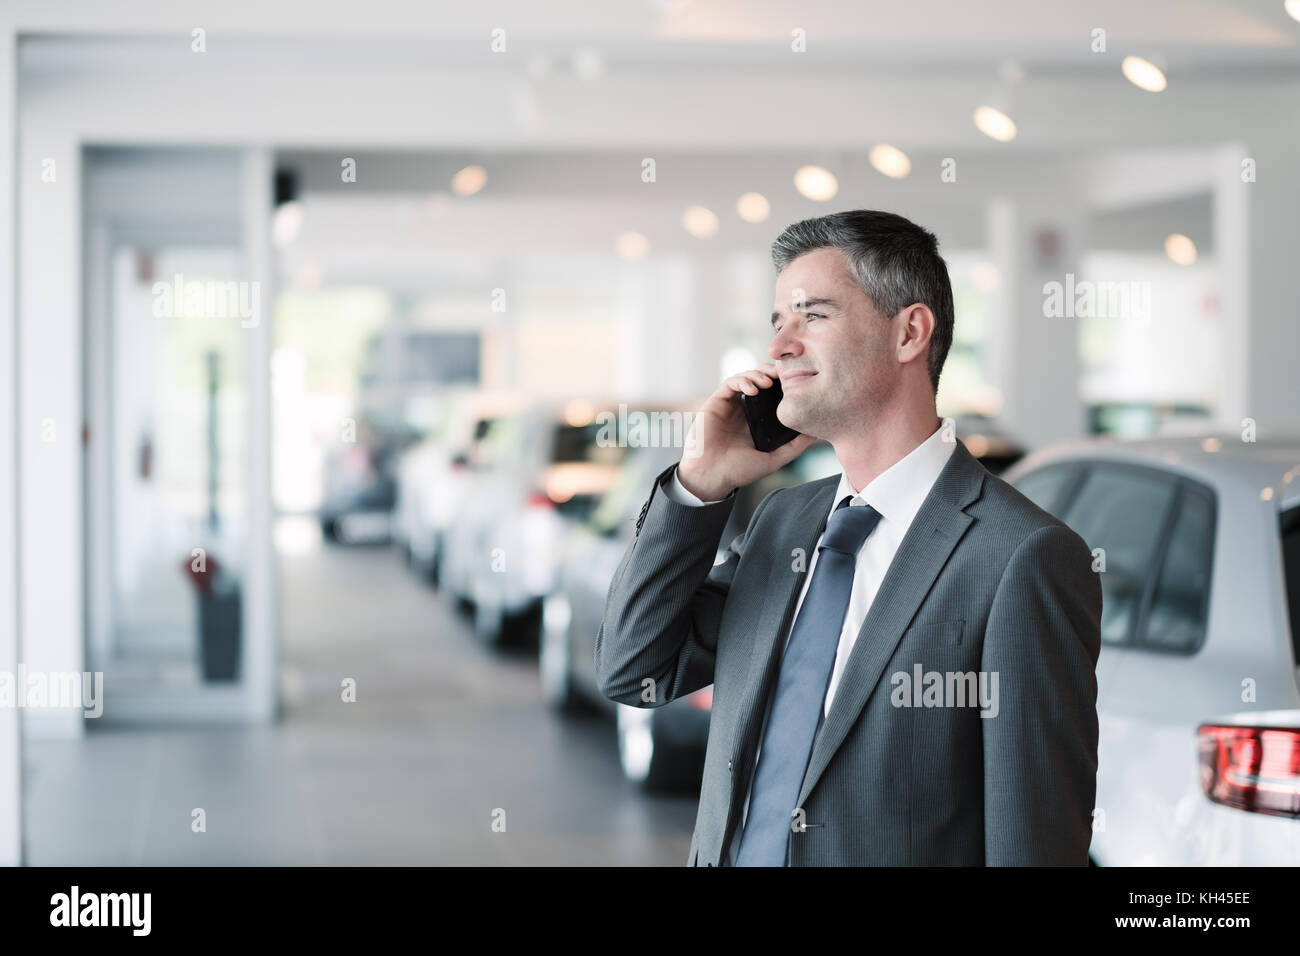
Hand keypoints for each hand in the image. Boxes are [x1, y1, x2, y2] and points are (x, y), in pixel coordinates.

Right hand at [677, 363, 818, 500]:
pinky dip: (742, 381)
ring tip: (769, 381)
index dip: (783, 384)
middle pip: (760, 380)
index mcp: (757, 420)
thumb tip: (815, 434)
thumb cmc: (738, 471)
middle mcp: (744, 409)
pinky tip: (753, 388)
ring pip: (745, 377)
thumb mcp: (773, 460)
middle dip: (772, 373)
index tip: (796, 382)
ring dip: (758, 374)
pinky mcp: (716, 402)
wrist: (712, 476)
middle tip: (784, 374)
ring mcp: (730, 404)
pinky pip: (729, 383)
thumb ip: (794, 448)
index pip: (772, 394)